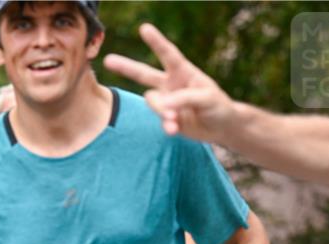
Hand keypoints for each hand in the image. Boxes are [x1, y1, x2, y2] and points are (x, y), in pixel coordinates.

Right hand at [103, 23, 234, 142]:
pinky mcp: (167, 118)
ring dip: (162, 112)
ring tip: (173, 120)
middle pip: (143, 73)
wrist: (221, 128)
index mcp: (184, 72)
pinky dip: (166, 125)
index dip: (156, 41)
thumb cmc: (219, 106)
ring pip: (153, 103)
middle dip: (125, 67)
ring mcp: (167, 101)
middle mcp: (171, 84)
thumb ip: (183, 99)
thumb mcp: (207, 98)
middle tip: (107, 60)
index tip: (144, 28)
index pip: (168, 54)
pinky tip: (173, 130)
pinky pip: (160, 120)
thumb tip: (161, 104)